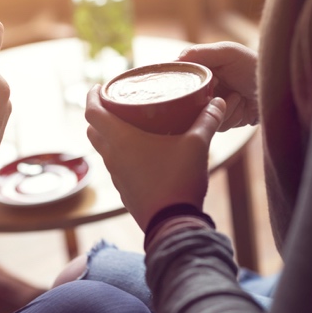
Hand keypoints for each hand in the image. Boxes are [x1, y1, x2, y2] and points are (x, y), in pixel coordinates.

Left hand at [85, 85, 225, 229]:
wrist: (174, 225)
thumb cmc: (179, 180)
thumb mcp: (197, 145)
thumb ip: (208, 120)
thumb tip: (219, 101)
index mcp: (121, 139)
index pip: (92, 111)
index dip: (92, 95)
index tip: (99, 86)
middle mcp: (112, 156)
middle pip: (92, 129)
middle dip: (99, 114)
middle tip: (116, 104)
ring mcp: (116, 176)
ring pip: (102, 150)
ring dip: (108, 136)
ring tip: (130, 126)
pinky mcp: (124, 191)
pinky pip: (115, 167)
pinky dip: (120, 155)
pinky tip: (141, 154)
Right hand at [178, 41, 258, 130]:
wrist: (278, 88)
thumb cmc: (253, 66)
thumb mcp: (229, 53)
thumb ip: (202, 52)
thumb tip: (176, 59)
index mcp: (199, 71)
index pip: (178, 80)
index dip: (186, 84)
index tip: (203, 81)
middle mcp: (201, 89)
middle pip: (187, 102)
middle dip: (205, 98)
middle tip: (221, 88)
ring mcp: (211, 107)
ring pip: (201, 116)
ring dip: (223, 107)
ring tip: (237, 96)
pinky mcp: (222, 122)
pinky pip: (216, 125)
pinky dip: (231, 116)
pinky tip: (241, 105)